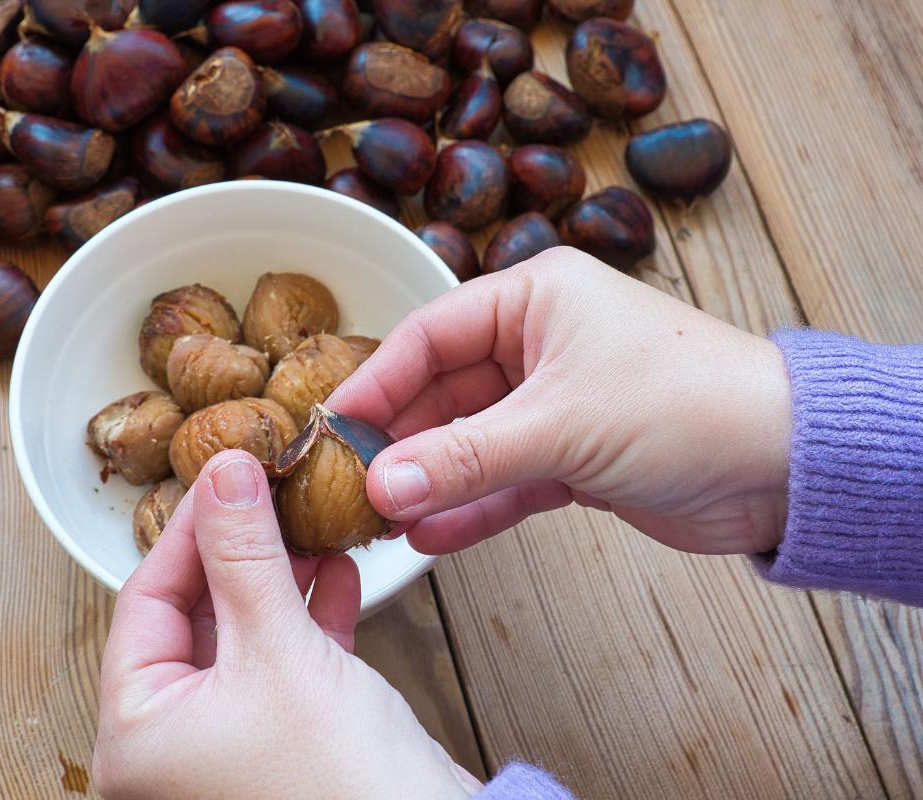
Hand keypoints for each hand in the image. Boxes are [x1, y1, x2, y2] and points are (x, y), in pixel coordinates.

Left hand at [93, 450, 480, 799]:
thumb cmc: (337, 788)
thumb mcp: (278, 650)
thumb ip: (245, 554)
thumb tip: (223, 476)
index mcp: (138, 733)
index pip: (145, 601)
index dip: (189, 529)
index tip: (225, 476)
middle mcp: (172, 744)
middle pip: (194, 616)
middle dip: (238, 551)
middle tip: (268, 492)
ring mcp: (229, 746)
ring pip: (243, 638)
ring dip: (278, 579)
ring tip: (307, 525)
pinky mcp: (284, 745)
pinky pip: (283, 668)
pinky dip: (307, 620)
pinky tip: (335, 576)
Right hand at [329, 248, 791, 556]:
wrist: (784, 466)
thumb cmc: (687, 405)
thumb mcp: (561, 425)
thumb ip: (464, 457)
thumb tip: (381, 483)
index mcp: (535, 299)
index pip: (430, 334)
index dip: (377, 381)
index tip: (332, 424)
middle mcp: (539, 344)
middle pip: (441, 392)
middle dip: (399, 441)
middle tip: (347, 483)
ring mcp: (553, 404)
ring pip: (468, 442)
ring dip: (428, 479)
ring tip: (378, 517)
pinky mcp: (571, 458)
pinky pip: (502, 481)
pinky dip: (469, 507)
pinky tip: (428, 536)